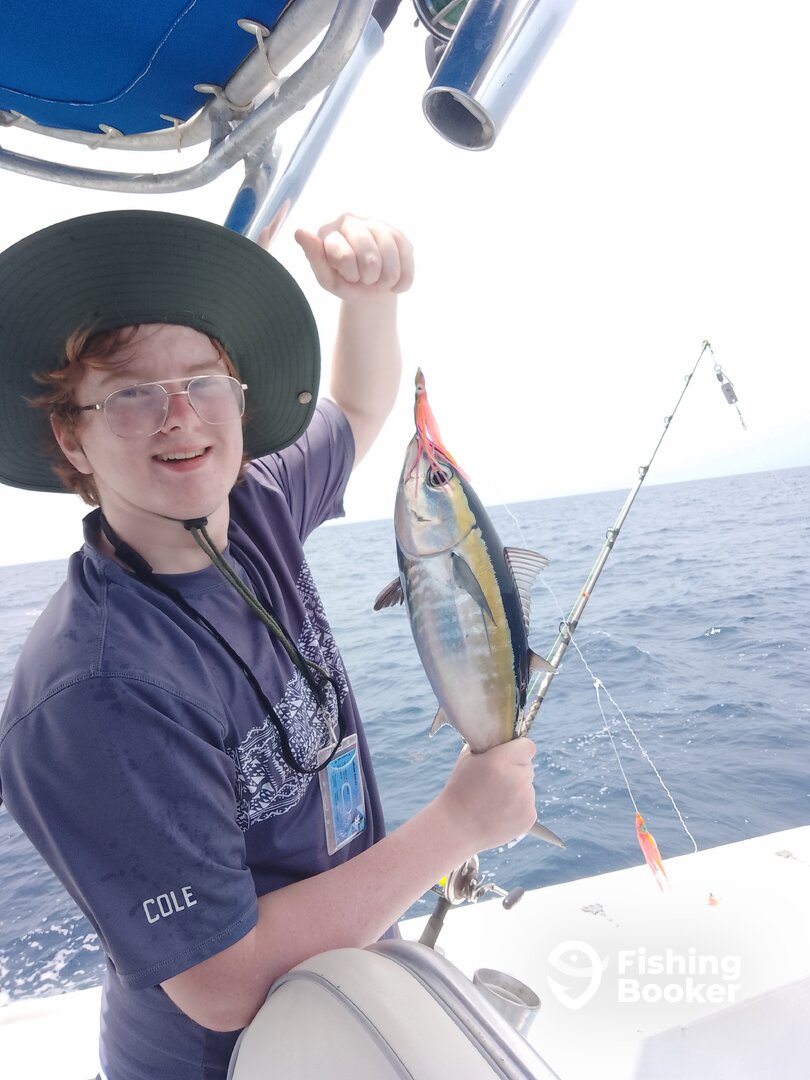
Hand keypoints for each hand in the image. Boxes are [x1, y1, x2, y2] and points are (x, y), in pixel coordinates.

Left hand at [295, 213, 413, 304]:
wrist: (371, 287)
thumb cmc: (344, 281)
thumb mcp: (328, 278)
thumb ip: (315, 258)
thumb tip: (299, 231)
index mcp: (329, 230)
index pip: (346, 256)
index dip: (350, 273)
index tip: (347, 275)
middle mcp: (352, 220)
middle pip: (370, 258)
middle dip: (369, 277)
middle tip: (364, 278)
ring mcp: (377, 224)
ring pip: (390, 259)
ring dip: (386, 279)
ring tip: (377, 279)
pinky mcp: (399, 234)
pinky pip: (406, 262)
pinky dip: (401, 281)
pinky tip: (392, 280)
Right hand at [434, 738, 538, 854]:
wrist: (456, 827)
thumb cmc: (459, 789)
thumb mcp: (468, 758)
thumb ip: (489, 747)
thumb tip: (502, 739)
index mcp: (502, 760)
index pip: (527, 746)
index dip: (518, 749)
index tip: (510, 755)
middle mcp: (517, 778)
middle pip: (527, 767)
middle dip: (515, 770)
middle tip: (495, 781)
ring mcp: (526, 799)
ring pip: (527, 787)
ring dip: (516, 790)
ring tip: (493, 800)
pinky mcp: (529, 816)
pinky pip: (527, 805)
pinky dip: (517, 808)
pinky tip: (498, 813)